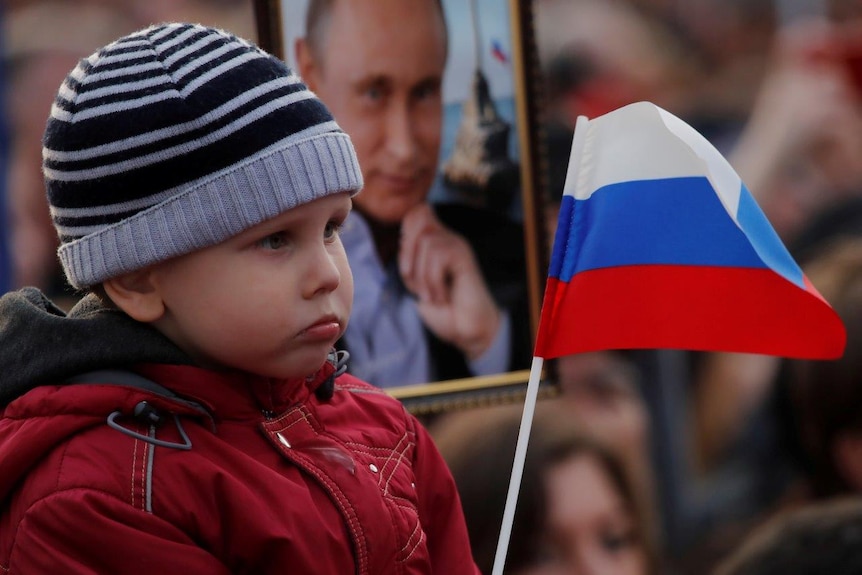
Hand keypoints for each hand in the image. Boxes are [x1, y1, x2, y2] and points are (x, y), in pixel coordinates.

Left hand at [398, 204, 500, 359]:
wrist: (466, 329)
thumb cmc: (443, 309)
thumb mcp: (417, 283)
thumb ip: (410, 260)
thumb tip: (403, 237)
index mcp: (435, 242)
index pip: (417, 211)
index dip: (404, 231)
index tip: (409, 266)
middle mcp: (447, 238)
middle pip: (418, 216)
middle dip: (407, 254)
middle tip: (414, 283)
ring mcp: (457, 245)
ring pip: (426, 242)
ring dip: (421, 276)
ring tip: (431, 295)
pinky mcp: (465, 257)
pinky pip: (439, 257)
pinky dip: (433, 281)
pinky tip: (442, 297)